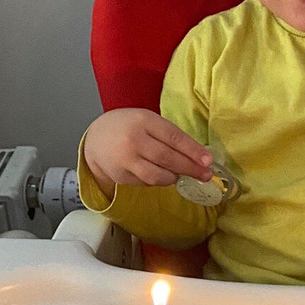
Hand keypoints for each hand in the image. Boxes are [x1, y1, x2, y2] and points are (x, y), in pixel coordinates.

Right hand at [83, 108, 213, 197]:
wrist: (95, 138)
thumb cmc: (128, 126)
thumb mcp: (147, 120)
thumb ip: (168, 135)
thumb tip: (197, 155)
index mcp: (144, 121)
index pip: (173, 137)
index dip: (193, 150)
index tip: (208, 161)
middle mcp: (134, 140)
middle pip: (167, 158)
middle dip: (190, 169)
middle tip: (206, 176)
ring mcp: (125, 160)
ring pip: (158, 176)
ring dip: (174, 178)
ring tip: (179, 174)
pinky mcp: (120, 176)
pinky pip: (146, 183)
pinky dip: (158, 181)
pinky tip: (159, 174)